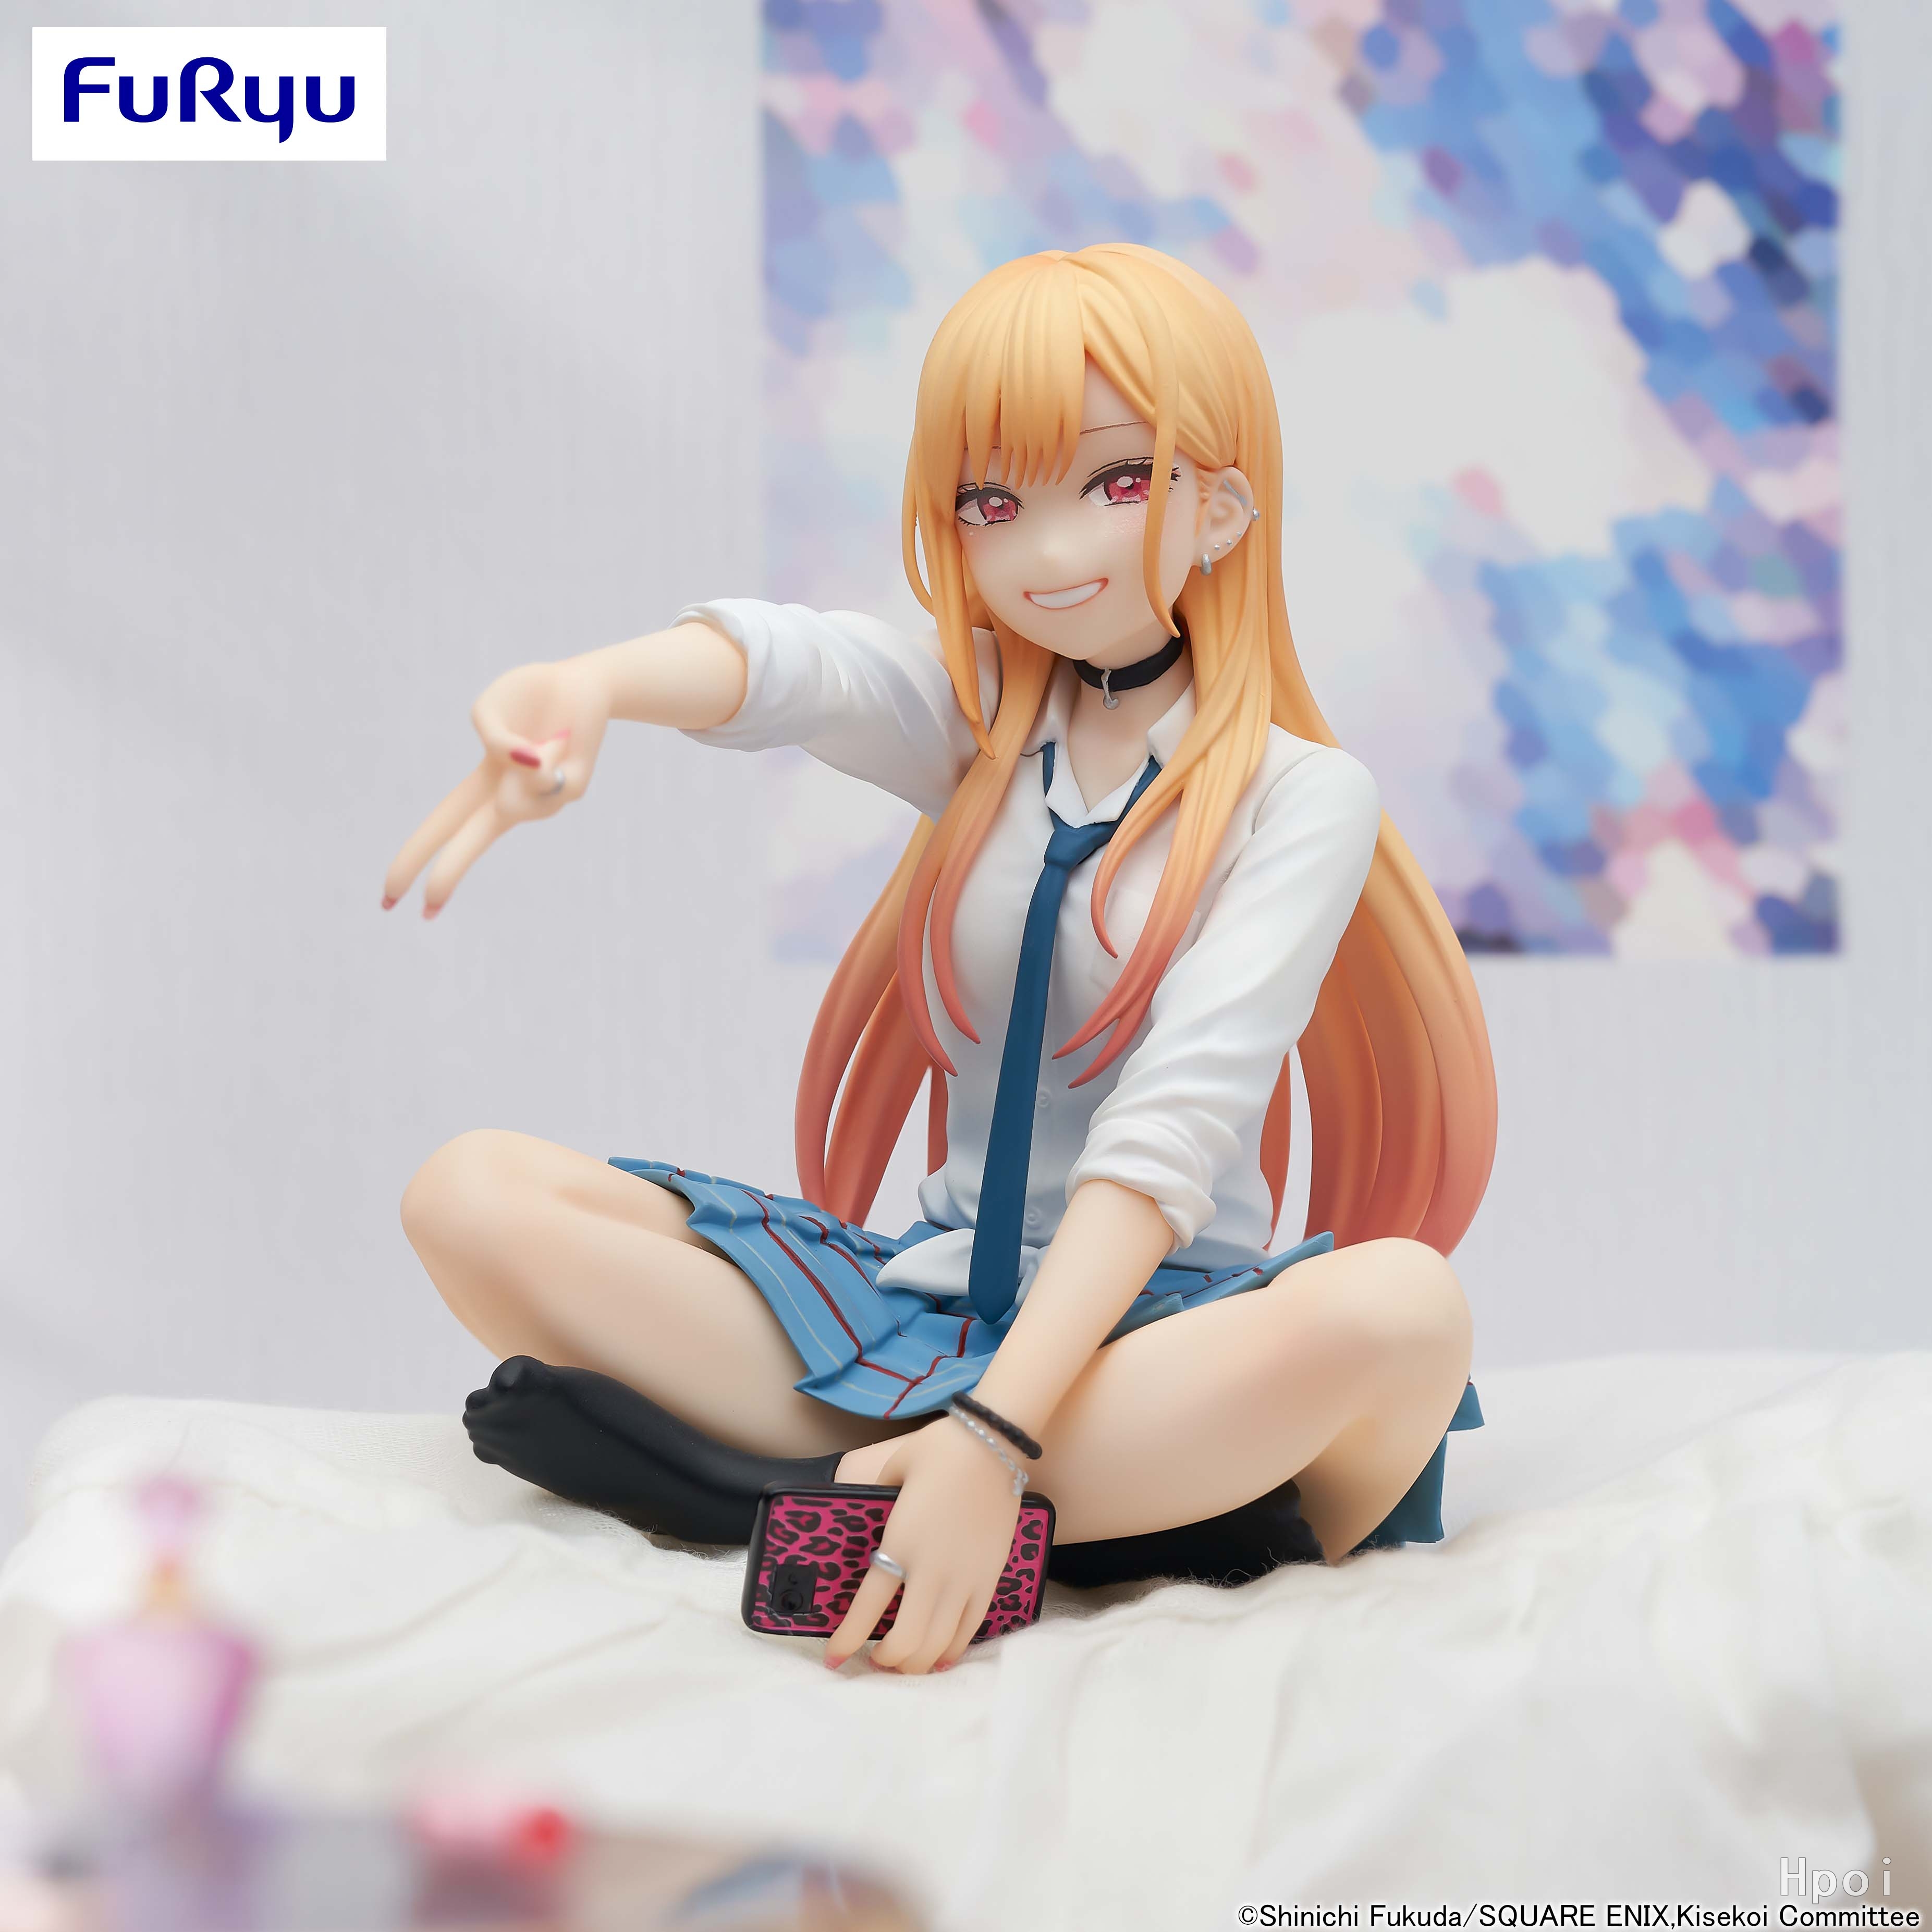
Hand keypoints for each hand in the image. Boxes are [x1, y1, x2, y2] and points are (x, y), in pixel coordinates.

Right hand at [381, 657, 611, 916]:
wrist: (581, 684)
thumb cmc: (529, 696)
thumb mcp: (489, 708)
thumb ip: (493, 740)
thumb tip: (526, 768)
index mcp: (480, 785)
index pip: (441, 824)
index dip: (414, 856)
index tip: (391, 897)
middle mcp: (509, 799)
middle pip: (471, 842)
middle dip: (448, 872)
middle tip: (427, 910)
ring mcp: (542, 800)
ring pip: (510, 806)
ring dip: (519, 756)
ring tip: (542, 735)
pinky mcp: (571, 791)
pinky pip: (543, 775)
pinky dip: (547, 748)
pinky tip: (563, 740)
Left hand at [826, 1416, 1022, 1675]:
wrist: (994, 1442)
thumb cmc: (938, 1450)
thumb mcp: (890, 1469)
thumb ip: (870, 1495)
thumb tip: (853, 1508)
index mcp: (901, 1543)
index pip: (867, 1609)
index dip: (847, 1640)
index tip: (832, 1659)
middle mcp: (932, 1570)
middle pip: (906, 1641)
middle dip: (884, 1662)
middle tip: (872, 1661)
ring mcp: (966, 1577)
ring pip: (938, 1644)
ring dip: (916, 1664)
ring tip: (901, 1665)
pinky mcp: (990, 1577)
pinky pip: (970, 1629)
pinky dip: (951, 1651)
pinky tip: (938, 1659)